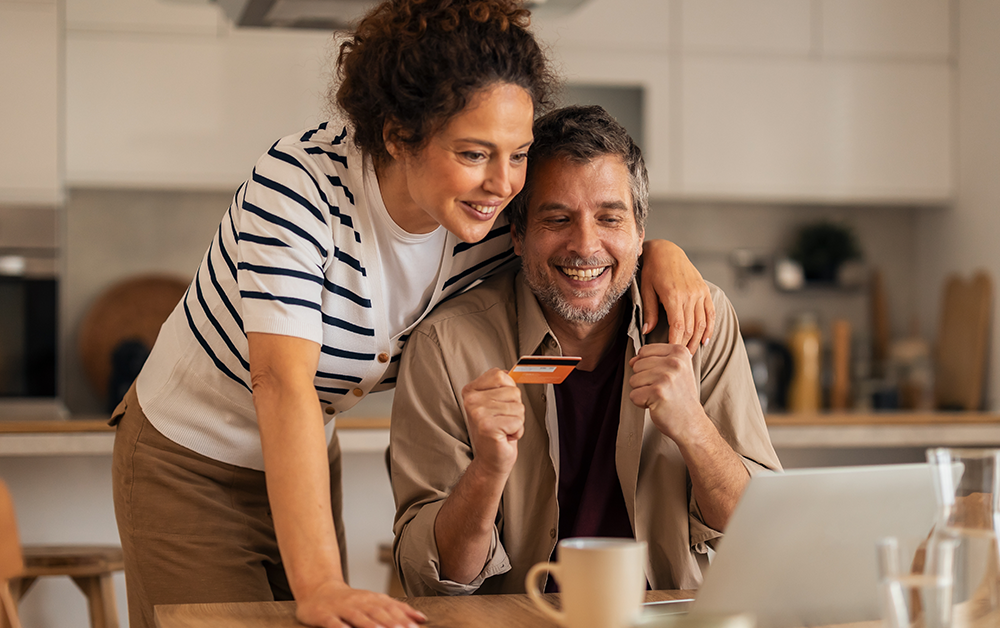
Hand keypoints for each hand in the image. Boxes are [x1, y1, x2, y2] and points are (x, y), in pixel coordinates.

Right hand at [295, 580, 425, 627]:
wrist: (319, 590)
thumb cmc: (350, 600)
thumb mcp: (374, 601)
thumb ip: (396, 609)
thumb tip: (421, 618)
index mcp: (372, 598)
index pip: (391, 607)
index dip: (403, 616)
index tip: (416, 627)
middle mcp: (358, 602)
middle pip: (377, 612)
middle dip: (392, 622)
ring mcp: (341, 608)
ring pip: (358, 617)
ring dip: (371, 625)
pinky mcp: (324, 616)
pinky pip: (333, 623)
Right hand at [461, 368, 524, 477]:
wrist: (491, 458)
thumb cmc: (496, 431)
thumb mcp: (496, 402)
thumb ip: (502, 385)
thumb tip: (514, 371)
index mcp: (471, 390)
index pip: (500, 374)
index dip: (508, 390)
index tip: (500, 404)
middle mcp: (471, 400)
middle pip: (513, 391)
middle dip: (515, 408)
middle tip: (501, 420)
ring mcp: (478, 413)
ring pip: (518, 407)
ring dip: (516, 421)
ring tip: (503, 428)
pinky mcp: (487, 426)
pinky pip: (518, 421)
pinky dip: (517, 431)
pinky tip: (504, 436)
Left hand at [629, 344, 708, 442]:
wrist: (691, 422)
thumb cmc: (680, 398)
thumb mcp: (674, 371)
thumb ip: (652, 360)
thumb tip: (632, 360)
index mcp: (679, 352)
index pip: (644, 351)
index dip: (648, 367)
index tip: (664, 377)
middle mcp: (674, 362)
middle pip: (637, 365)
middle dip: (644, 380)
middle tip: (663, 390)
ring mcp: (666, 377)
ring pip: (633, 380)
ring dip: (643, 392)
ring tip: (660, 397)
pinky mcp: (657, 392)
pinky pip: (633, 395)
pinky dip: (641, 403)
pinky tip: (657, 404)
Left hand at [640, 240, 715, 353]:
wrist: (667, 250)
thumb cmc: (652, 270)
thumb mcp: (646, 289)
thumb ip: (649, 311)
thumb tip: (647, 331)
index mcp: (673, 295)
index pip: (678, 326)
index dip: (676, 343)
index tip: (672, 355)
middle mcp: (689, 295)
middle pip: (690, 328)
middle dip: (685, 345)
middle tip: (679, 360)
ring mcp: (699, 292)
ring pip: (702, 323)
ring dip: (697, 340)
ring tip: (690, 353)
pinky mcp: (704, 291)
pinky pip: (710, 313)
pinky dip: (709, 328)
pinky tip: (705, 340)